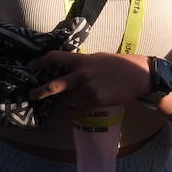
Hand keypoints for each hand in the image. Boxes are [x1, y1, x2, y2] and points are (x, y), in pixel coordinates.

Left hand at [27, 51, 149, 112]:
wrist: (140, 75)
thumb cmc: (121, 65)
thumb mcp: (99, 58)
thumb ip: (84, 63)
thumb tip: (73, 67)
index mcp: (84, 59)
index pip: (57, 57)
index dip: (42, 61)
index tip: (32, 65)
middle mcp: (83, 73)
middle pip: (56, 84)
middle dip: (41, 91)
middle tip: (31, 95)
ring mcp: (90, 88)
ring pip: (67, 101)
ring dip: (61, 105)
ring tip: (58, 108)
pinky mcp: (97, 100)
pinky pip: (79, 109)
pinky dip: (73, 112)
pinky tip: (70, 114)